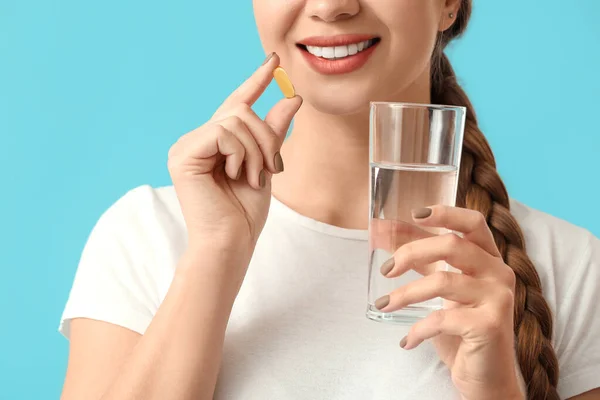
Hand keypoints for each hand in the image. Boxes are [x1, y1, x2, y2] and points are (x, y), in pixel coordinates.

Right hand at [168, 53, 301, 255]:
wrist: (231, 242)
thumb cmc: (245, 211)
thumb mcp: (266, 165)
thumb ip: (274, 133)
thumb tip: (292, 98)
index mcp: (214, 143)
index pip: (236, 104)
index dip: (256, 81)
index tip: (275, 61)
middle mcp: (197, 140)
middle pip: (239, 110)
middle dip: (265, 138)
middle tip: (272, 169)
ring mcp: (186, 146)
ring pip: (234, 121)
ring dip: (255, 151)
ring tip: (253, 178)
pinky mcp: (183, 154)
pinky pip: (223, 133)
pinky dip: (239, 154)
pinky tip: (235, 175)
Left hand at [375, 206, 524, 399]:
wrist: (486, 379)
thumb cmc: (461, 330)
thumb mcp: (441, 289)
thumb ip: (421, 260)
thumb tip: (385, 231)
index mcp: (490, 259)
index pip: (474, 222)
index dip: (446, 213)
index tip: (414, 213)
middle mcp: (500, 273)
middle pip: (452, 245)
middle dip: (411, 252)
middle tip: (385, 269)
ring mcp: (499, 298)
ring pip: (442, 281)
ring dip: (405, 294)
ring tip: (383, 305)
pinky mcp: (490, 325)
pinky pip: (441, 318)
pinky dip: (417, 329)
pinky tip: (407, 341)